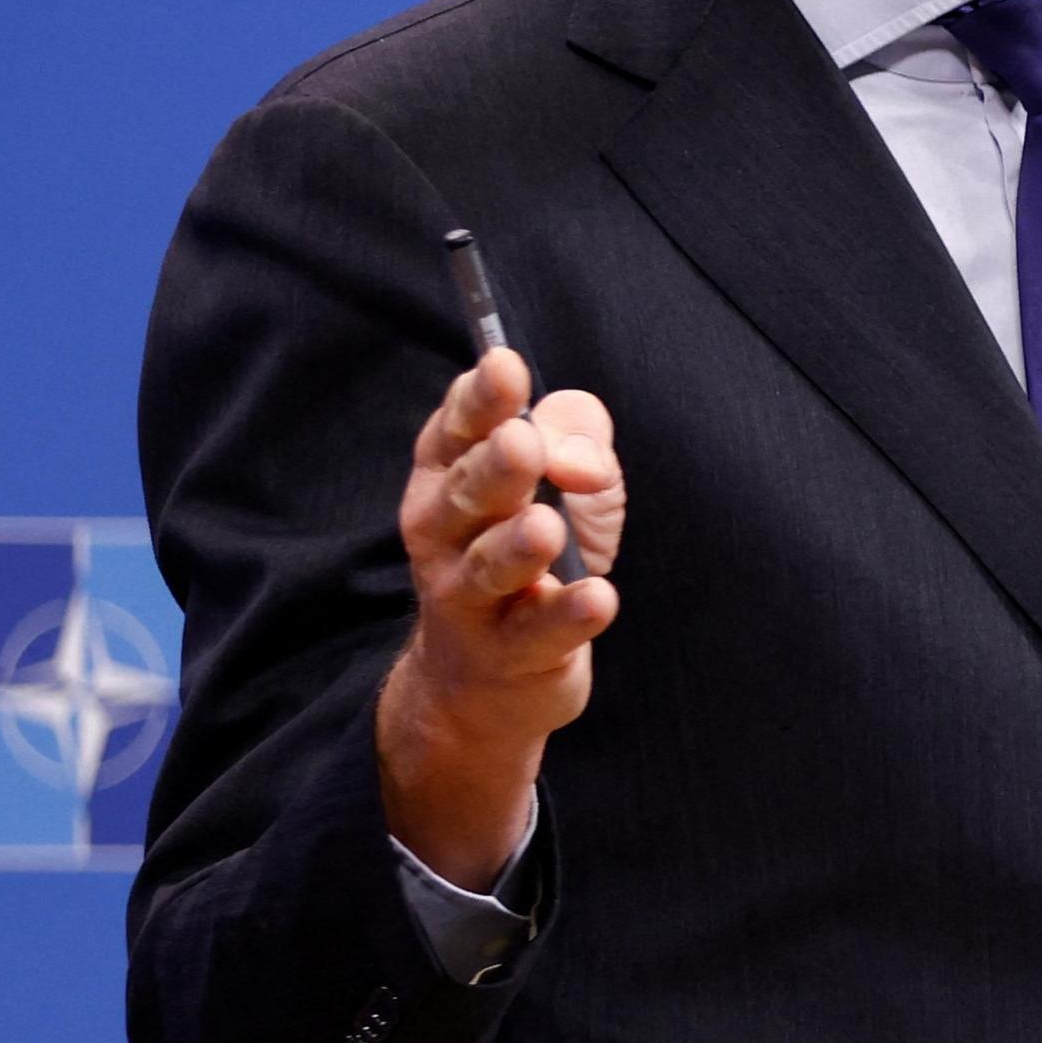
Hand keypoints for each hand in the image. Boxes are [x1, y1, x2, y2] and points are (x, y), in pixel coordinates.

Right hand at [375, 347, 625, 889]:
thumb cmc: (535, 545)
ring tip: (546, 527)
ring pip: (489, 569)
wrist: (495, 676)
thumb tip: (578, 460)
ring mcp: (468, 599)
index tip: (505, 367)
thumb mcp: (564, 475)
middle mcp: (443, 533)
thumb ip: (575, 437)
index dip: (479, 400)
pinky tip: (597, 599)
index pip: (455, 429)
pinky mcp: (508, 655)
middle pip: (464, 495)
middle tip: (521, 445)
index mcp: (449, 473)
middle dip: (493, 469)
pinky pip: (536, 633)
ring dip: (516, 547)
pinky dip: (566, 616)